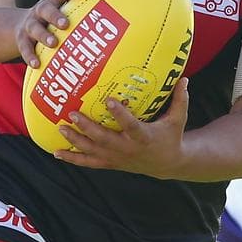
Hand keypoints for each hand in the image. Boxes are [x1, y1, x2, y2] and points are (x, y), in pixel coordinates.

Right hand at [16, 0, 83, 67]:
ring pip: (34, 28)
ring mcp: (30, 24)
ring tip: (53, 44)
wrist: (20, 26)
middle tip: (66, 24)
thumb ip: (83, 12)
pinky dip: (30, 56)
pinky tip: (37, 64)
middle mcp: (40, 10)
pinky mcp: (21, 39)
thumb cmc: (54, 19)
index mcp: (54, 0)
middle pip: (46, 9)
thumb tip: (117, 16)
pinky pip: (25, 47)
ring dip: (44, 36)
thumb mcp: (64, 11)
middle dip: (56, 16)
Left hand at [53, 78, 189, 178]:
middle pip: (104, 139)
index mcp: (144, 137)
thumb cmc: (171, 136)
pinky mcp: (110, 163)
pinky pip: (89, 162)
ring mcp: (117, 158)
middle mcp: (128, 149)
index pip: (131, 126)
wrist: (167, 164)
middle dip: (87, 127)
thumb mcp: (179, 118)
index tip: (109, 100)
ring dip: (75, 141)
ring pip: (93, 151)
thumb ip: (180, 99)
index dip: (120, 114)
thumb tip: (184, 77)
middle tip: (73, 113)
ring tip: (61, 128)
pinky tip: (56, 152)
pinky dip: (73, 158)